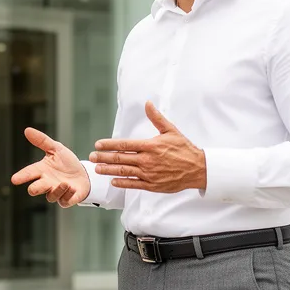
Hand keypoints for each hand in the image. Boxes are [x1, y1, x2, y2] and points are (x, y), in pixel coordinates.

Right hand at [11, 128, 89, 207]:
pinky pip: (64, 201)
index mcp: (42, 170)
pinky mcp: (66, 200)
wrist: (84, 174)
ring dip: (57, 190)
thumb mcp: (56, 148)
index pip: (29, 173)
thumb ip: (42, 141)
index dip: (22, 176)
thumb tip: (27, 130)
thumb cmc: (67, 162)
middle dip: (35, 189)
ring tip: (65, 183)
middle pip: (34, 189)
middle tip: (36, 186)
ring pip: (50, 197)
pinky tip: (72, 188)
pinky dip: (68, 194)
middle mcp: (47, 183)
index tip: (14, 179)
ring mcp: (56, 192)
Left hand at [91, 101, 206, 192]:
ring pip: (124, 171)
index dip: (109, 145)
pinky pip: (134, 184)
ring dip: (108, 170)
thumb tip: (148, 103)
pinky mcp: (152, 185)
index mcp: (150, 146)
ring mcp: (149, 174)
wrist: (198, 169)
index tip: (98, 145)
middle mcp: (147, 160)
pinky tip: (113, 181)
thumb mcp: (171, 130)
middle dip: (103, 157)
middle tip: (91, 157)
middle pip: (120, 158)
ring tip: (97, 168)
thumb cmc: (184, 149)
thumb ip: (156, 118)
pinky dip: (122, 183)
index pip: (124, 144)